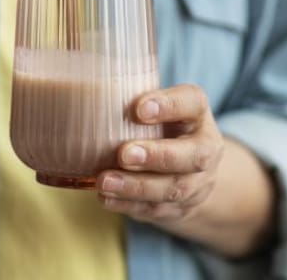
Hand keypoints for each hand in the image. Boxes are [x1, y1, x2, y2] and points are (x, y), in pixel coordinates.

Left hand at [96, 85, 224, 226]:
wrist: (190, 171)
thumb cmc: (161, 126)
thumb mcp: (157, 106)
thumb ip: (131, 94)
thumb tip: (81, 77)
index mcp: (197, 114)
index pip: (193, 103)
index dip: (169, 105)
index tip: (139, 108)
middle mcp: (204, 149)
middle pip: (193, 155)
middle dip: (157, 156)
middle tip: (124, 154)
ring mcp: (196, 183)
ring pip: (172, 188)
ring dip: (136, 186)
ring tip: (104, 181)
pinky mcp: (179, 208)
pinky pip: (156, 210)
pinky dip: (128, 204)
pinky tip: (105, 197)